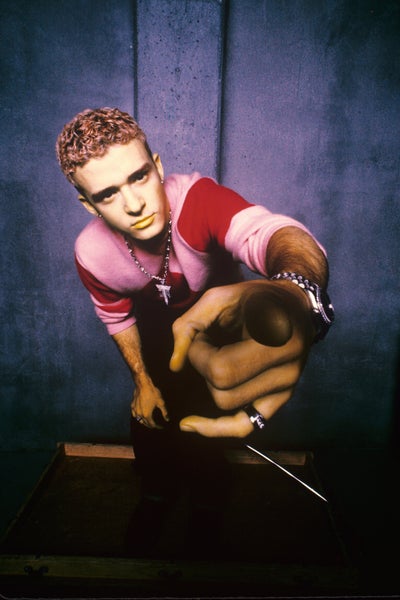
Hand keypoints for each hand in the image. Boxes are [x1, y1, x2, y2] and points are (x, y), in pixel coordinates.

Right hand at [131, 377, 168, 428]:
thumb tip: (167, 419)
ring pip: (139, 420)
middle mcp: (139, 414)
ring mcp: (135, 410)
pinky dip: (138, 416)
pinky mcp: (132, 405)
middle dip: (150, 425)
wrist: (143, 384)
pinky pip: (134, 414)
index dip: (157, 427)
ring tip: (149, 421)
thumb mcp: (161, 402)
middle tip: (156, 425)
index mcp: (147, 414)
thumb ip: (164, 412)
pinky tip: (140, 415)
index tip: (161, 426)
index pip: (152, 424)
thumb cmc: (152, 393)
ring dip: (144, 422)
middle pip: (145, 423)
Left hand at [170, 280, 314, 437]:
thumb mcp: (218, 297)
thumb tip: (175, 366)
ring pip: (227, 406)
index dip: (198, 353)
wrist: (292, 306)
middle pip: (222, 391)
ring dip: (211, 383)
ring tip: (220, 356)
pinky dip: (216, 428)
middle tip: (209, 343)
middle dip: (203, 367)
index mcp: (277, 339)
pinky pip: (245, 426)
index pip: (221, 369)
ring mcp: (287, 389)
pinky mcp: (280, 400)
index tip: (202, 334)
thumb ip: (189, 324)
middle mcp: (288, 370)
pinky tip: (189, 424)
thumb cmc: (253, 299)